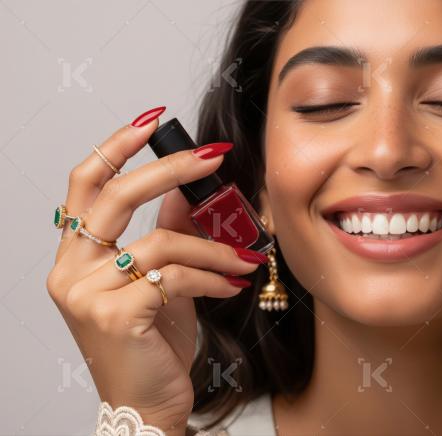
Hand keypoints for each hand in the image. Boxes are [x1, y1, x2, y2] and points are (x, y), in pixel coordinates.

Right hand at [46, 109, 263, 434]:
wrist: (146, 404)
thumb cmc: (150, 345)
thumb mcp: (157, 281)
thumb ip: (166, 233)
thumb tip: (189, 188)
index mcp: (75, 256)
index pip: (84, 185)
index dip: (115, 146)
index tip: (152, 119)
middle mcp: (70, 271)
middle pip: (116, 196)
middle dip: (171, 168)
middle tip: (214, 156)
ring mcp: (88, 294)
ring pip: (161, 241)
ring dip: (214, 247)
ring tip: (244, 259)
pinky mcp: (117, 315)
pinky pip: (176, 276)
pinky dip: (213, 277)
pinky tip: (233, 287)